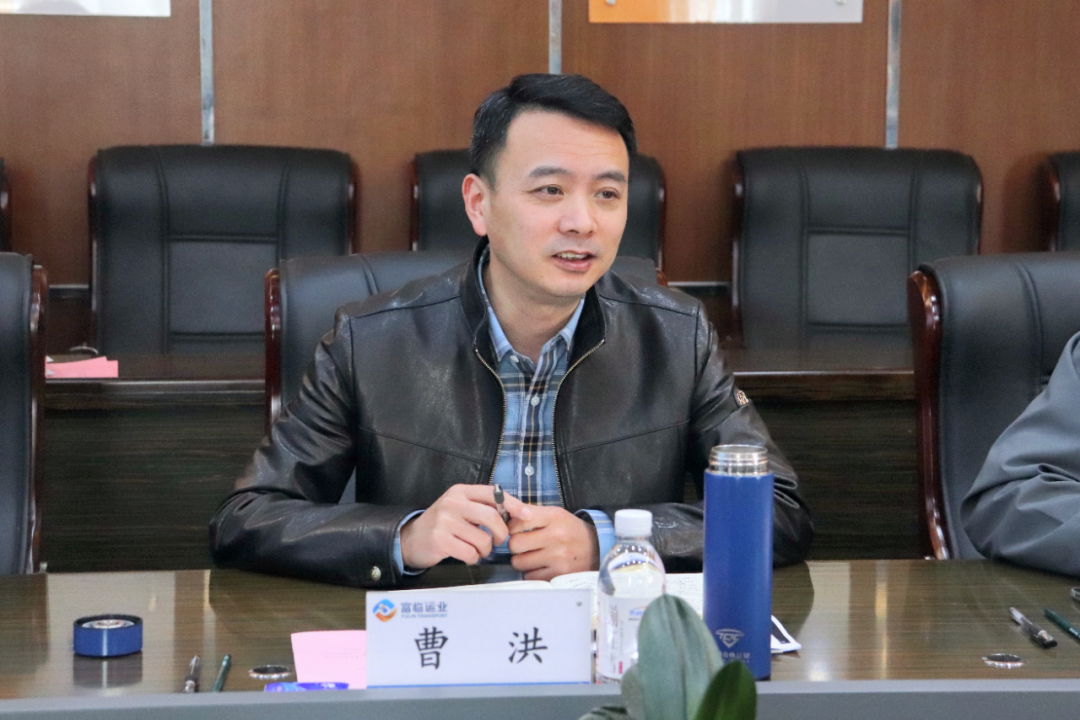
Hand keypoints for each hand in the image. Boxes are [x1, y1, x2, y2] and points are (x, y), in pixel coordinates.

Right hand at [400, 484, 526, 568]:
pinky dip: (474, 558)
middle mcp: (452, 503)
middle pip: (491, 517)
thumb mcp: (460, 507)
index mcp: (460, 492)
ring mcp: (444, 521)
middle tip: (498, 541)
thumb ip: (483, 507)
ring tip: (477, 550)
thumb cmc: (443, 524)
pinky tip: (467, 555)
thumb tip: (517, 512)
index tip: (527, 514)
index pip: (493, 494)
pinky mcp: (440, 540)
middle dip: (501, 533)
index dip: (513, 504)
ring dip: (485, 550)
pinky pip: (470, 553)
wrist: (411, 539)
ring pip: (483, 539)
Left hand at [508, 506, 599, 580]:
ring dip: (522, 560)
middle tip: (524, 545)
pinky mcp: (558, 575)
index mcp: (554, 517)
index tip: (515, 530)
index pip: (519, 521)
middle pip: (515, 544)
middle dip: (516, 546)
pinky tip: (541, 566)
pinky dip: (532, 573)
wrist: (596, 549)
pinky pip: (530, 576)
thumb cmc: (570, 530)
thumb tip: (505, 514)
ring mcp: (558, 557)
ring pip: (519, 562)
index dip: (511, 527)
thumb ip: (531, 512)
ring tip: (533, 556)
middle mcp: (556, 536)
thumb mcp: (555, 514)